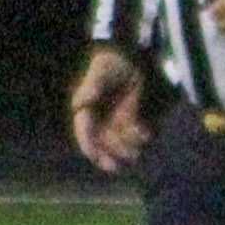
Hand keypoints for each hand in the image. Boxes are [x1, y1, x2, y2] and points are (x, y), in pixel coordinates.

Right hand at [68, 47, 148, 172]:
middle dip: (107, 156)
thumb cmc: (113, 63)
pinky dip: (140, 139)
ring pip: (118, 146)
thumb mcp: (101, 71)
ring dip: (126, 148)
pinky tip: (146, 131)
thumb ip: (91, 88)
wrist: (136, 57)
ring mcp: (117, 123)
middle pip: (101, 146)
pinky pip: (135, 139)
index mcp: (88, 111)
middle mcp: (101, 120)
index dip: (87, 145)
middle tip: (113, 166)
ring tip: (137, 138)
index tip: (93, 155)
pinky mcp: (133, 123)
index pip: (84, 132)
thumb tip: (79, 105)